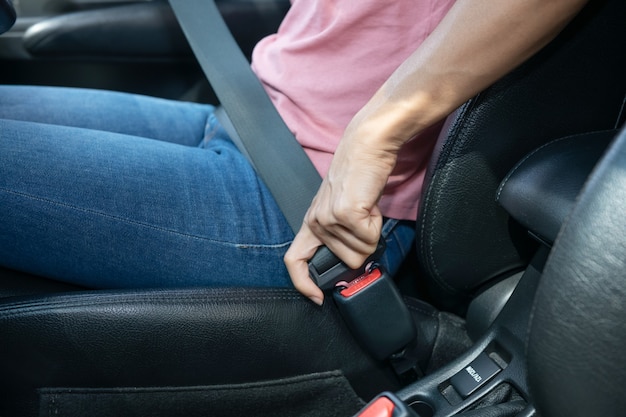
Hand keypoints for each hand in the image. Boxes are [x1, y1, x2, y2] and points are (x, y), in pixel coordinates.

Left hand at [284, 125, 395, 304]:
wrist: (366, 147)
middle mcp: (316, 223)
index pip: (294, 260)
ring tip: (366, 210)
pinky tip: (370, 207)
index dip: (303, 284)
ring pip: (360, 253)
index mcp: (311, 223)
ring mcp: (329, 219)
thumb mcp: (341, 209)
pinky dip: (376, 226)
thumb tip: (353, 262)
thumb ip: (340, 235)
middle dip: (363, 248)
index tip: (317, 298)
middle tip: (364, 222)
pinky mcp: (346, 214)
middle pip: (347, 262)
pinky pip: (369, 239)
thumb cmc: (357, 176)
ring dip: (371, 233)